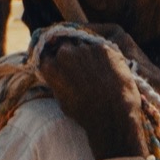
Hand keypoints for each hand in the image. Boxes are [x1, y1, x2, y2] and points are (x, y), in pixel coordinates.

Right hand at [34, 25, 143, 158]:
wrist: (112, 112)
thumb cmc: (85, 112)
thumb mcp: (61, 100)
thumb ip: (57, 82)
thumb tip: (58, 74)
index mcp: (51, 67)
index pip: (46, 55)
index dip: (54, 59)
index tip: (60, 64)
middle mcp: (65, 53)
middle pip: (65, 47)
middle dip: (70, 55)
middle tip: (80, 68)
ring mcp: (84, 48)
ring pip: (83, 46)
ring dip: (87, 55)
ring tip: (97, 71)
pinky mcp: (103, 48)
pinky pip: (100, 49)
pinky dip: (103, 57)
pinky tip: (108, 70)